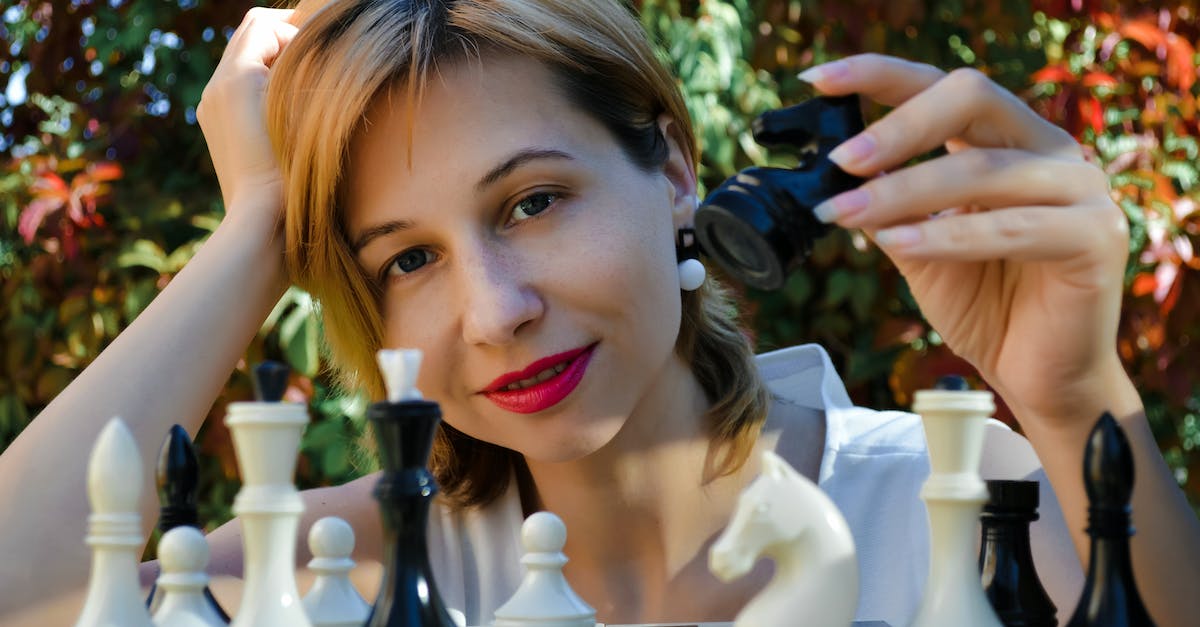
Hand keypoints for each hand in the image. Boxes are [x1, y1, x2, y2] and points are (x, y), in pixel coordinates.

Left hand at [197, 8, 297, 215]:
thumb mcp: (305, 113)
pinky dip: (256, 80)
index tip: (319, 57)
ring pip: (239, 56)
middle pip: (247, 34)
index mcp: (237, 76)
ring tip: (298, 82)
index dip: (296, 33)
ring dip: (269, 58)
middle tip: (311, 58)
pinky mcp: (212, 122)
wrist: (261, 220)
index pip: (264, 25)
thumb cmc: (293, 171)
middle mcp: (216, 85)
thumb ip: (305, 72)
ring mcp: (210, 104)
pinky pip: (233, 82)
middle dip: (280, 39)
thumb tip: (313, 50)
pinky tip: (280, 106)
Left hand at [802, 54, 1134, 427]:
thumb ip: (886, 206)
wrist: (1035, 375)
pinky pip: (1013, 227)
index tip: (817, 81)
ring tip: (845, 212)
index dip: (880, 75)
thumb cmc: (983, 305)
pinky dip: (946, 235)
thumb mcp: (917, 247)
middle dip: (897, 126)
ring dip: (903, 191)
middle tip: (840, 160)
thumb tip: (831, 174)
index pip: (942, 87)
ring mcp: (1080, 188)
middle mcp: (1048, 149)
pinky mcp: (1095, 236)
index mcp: (1006, 140)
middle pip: (972, 98)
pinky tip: (897, 242)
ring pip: (981, 169)